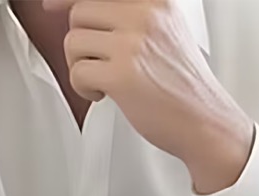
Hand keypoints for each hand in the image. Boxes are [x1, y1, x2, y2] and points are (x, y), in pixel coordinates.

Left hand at [45, 0, 252, 192]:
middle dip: (82, 42)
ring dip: (81, 65)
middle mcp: (146, 15)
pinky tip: (106, 94)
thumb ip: (127, 12)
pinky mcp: (122, 75)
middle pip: (79, 12)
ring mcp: (134, 43)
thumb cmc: (182, 82)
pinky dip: (83, 88)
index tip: (51, 5)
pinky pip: (77, 72)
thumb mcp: (165, 29)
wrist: (207, 121)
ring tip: (106, 79)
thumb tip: (64, 4)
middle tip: (100, 62)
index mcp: (156, 0)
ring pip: (73, 41)